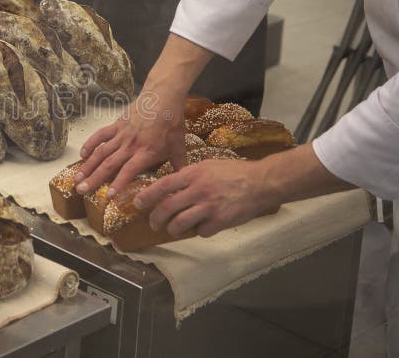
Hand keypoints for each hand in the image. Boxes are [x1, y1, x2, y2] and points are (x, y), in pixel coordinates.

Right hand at [74, 89, 187, 198]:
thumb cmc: (171, 122)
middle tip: (81, 191)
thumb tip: (184, 183)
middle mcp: (130, 145)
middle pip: (109, 164)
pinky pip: (101, 135)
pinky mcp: (116, 125)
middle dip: (94, 179)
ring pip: (101, 152)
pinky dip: (90, 144)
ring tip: (77, 178)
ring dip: (88, 166)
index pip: (129, 171)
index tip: (107, 196)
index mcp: (146, 152)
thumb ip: (179, 166)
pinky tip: (82, 155)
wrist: (163, 97)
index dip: (118, 183)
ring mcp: (121, 135)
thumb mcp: (179, 146)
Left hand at [135, 159, 278, 237]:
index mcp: (193, 174)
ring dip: (172, 230)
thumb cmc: (234, 172)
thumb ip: (189, 176)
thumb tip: (170, 187)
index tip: (138, 204)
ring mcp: (209, 207)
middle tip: (154, 224)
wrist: (261, 182)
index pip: (162, 186)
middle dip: (156, 219)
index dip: (147, 196)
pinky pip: (201, 231)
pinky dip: (198, 232)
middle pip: (167, 208)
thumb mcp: (207, 166)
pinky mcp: (221, 221)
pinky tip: (201, 228)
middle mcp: (198, 190)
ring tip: (172, 230)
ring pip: (180, 224)